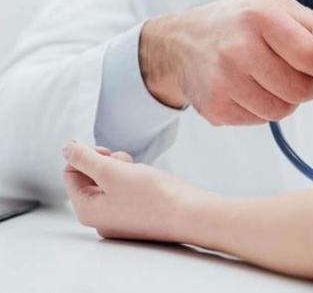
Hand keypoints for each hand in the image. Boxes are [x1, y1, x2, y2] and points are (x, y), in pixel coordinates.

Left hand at [63, 140, 208, 241]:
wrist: (192, 214)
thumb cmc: (154, 196)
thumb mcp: (112, 171)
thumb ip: (84, 157)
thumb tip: (66, 148)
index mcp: (87, 211)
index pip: (71, 172)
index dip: (88, 156)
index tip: (110, 154)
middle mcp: (101, 219)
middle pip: (90, 178)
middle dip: (108, 163)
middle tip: (127, 164)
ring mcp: (121, 219)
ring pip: (111, 182)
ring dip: (124, 170)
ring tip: (142, 174)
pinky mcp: (140, 216)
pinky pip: (128, 191)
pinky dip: (137, 180)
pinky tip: (152, 183)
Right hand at [140, 0, 312, 125]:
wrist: (181, 43)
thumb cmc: (235, 22)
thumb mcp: (275, 8)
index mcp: (260, 18)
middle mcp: (239, 50)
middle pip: (303, 90)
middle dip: (308, 84)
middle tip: (295, 72)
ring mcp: (225, 82)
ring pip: (284, 110)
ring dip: (287, 99)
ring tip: (271, 79)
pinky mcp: (217, 107)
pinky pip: (261, 120)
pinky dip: (263, 108)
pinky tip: (250, 89)